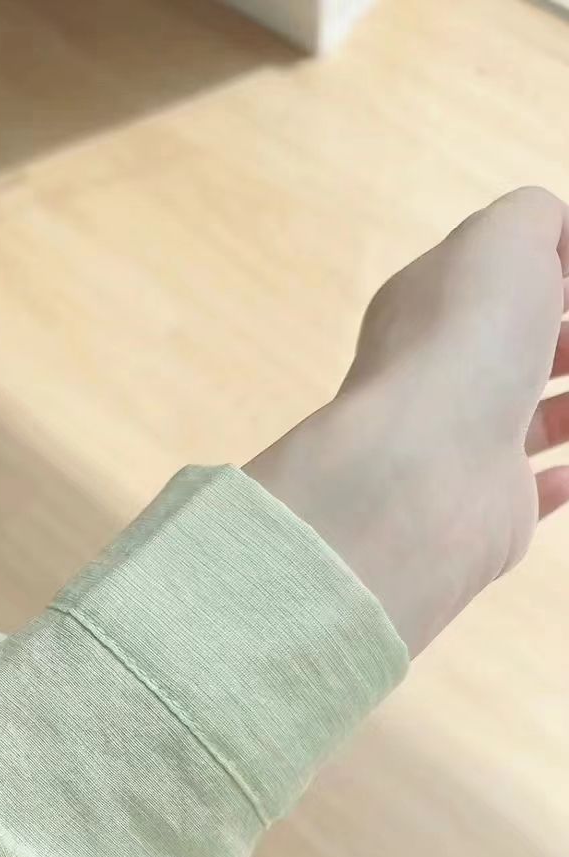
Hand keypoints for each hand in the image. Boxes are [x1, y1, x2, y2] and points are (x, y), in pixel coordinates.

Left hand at [246, 187, 568, 653]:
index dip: (551, 270)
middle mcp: (435, 378)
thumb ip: (533, 220)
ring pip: (526, 420)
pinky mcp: (484, 513)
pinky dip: (556, 479)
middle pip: (512, 351)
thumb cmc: (465, 342)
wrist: (424, 474)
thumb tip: (556, 235)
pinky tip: (568, 470)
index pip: (494, 280)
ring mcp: (456, 450)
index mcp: (427, 309)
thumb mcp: (502, 238)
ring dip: (568, 405)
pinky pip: (526, 494)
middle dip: (561, 342)